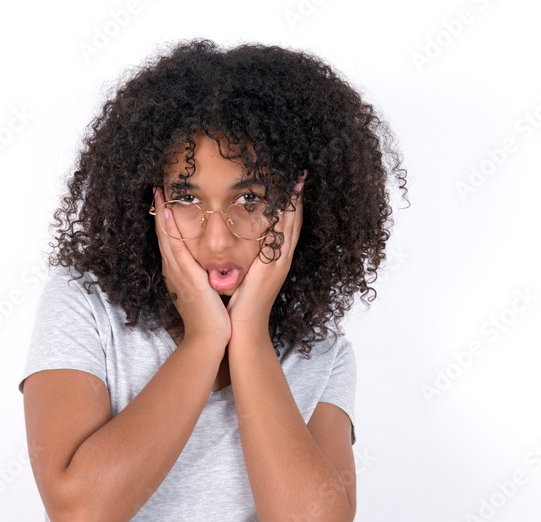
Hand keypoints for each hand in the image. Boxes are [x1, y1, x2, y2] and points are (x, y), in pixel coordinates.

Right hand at [153, 186, 231, 344]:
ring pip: (165, 237)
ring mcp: (177, 273)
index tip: (165, 201)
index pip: (170, 241)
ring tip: (157, 192)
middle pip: (163, 235)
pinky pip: (174, 248)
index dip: (166, 221)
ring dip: (160, 213)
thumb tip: (213, 268)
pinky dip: (168, 229)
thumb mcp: (208, 293)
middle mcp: (174, 271)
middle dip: (159, 212)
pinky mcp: (185, 276)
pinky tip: (165, 212)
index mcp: (179, 274)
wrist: (210, 338)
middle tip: (156, 188)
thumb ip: (207, 279)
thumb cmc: (212, 319)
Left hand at [225, 171, 305, 334]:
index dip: (291, 206)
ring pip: (290, 226)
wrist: (244, 328)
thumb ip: (249, 262)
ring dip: (294, 203)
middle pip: (293, 221)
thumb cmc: (241, 306)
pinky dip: (284, 219)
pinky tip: (284, 203)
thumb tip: (243, 250)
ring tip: (296, 181)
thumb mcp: (247, 278)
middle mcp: (281, 259)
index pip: (286, 227)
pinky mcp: (272, 268)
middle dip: (297, 198)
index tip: (292, 185)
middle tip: (299, 174)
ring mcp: (279, 263)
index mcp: (275, 261)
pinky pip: (280, 237)